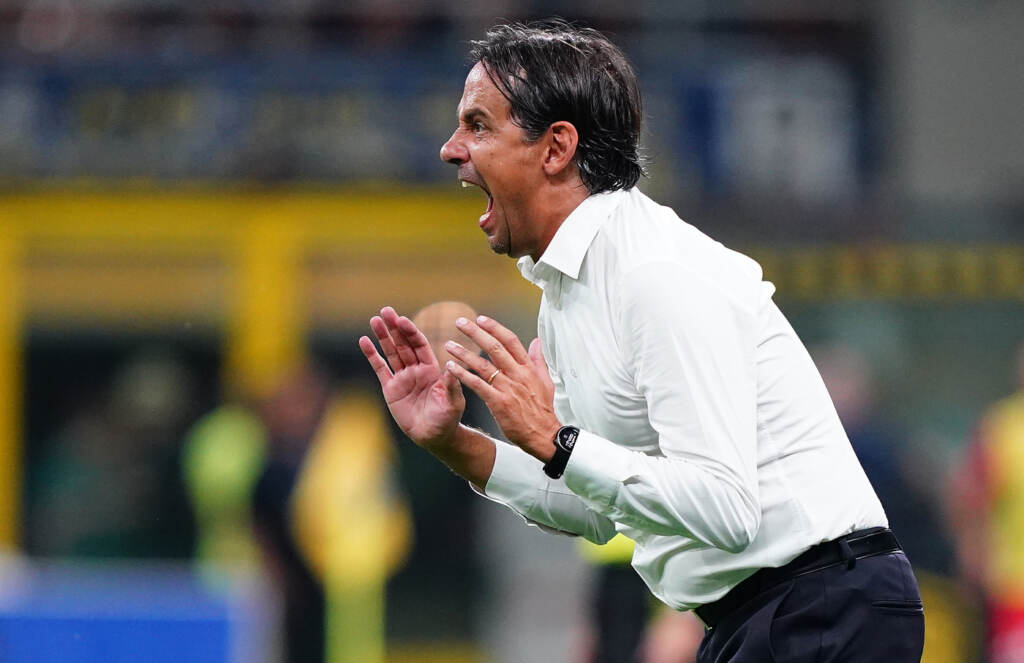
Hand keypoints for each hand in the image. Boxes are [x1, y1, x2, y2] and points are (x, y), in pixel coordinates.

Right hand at [359, 306, 464, 448]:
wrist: (433, 436)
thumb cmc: (447, 419)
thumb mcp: (452, 402)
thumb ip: (451, 385)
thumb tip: (452, 367)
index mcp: (432, 369)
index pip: (419, 345)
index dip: (411, 332)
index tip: (402, 320)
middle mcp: (416, 369)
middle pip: (403, 344)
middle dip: (395, 328)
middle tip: (386, 311)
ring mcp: (402, 377)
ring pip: (391, 352)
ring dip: (382, 336)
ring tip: (374, 320)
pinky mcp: (390, 388)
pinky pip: (380, 368)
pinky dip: (372, 355)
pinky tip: (364, 341)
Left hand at [443, 314, 559, 461]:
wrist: (543, 434)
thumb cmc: (542, 409)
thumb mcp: (546, 380)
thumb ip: (538, 359)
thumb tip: (536, 341)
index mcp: (528, 367)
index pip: (510, 341)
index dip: (495, 328)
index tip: (481, 319)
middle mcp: (517, 374)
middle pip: (494, 347)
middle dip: (475, 333)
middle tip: (460, 322)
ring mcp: (508, 388)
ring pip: (482, 365)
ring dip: (464, 353)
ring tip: (449, 344)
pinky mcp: (498, 402)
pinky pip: (477, 385)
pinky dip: (463, 375)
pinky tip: (451, 368)